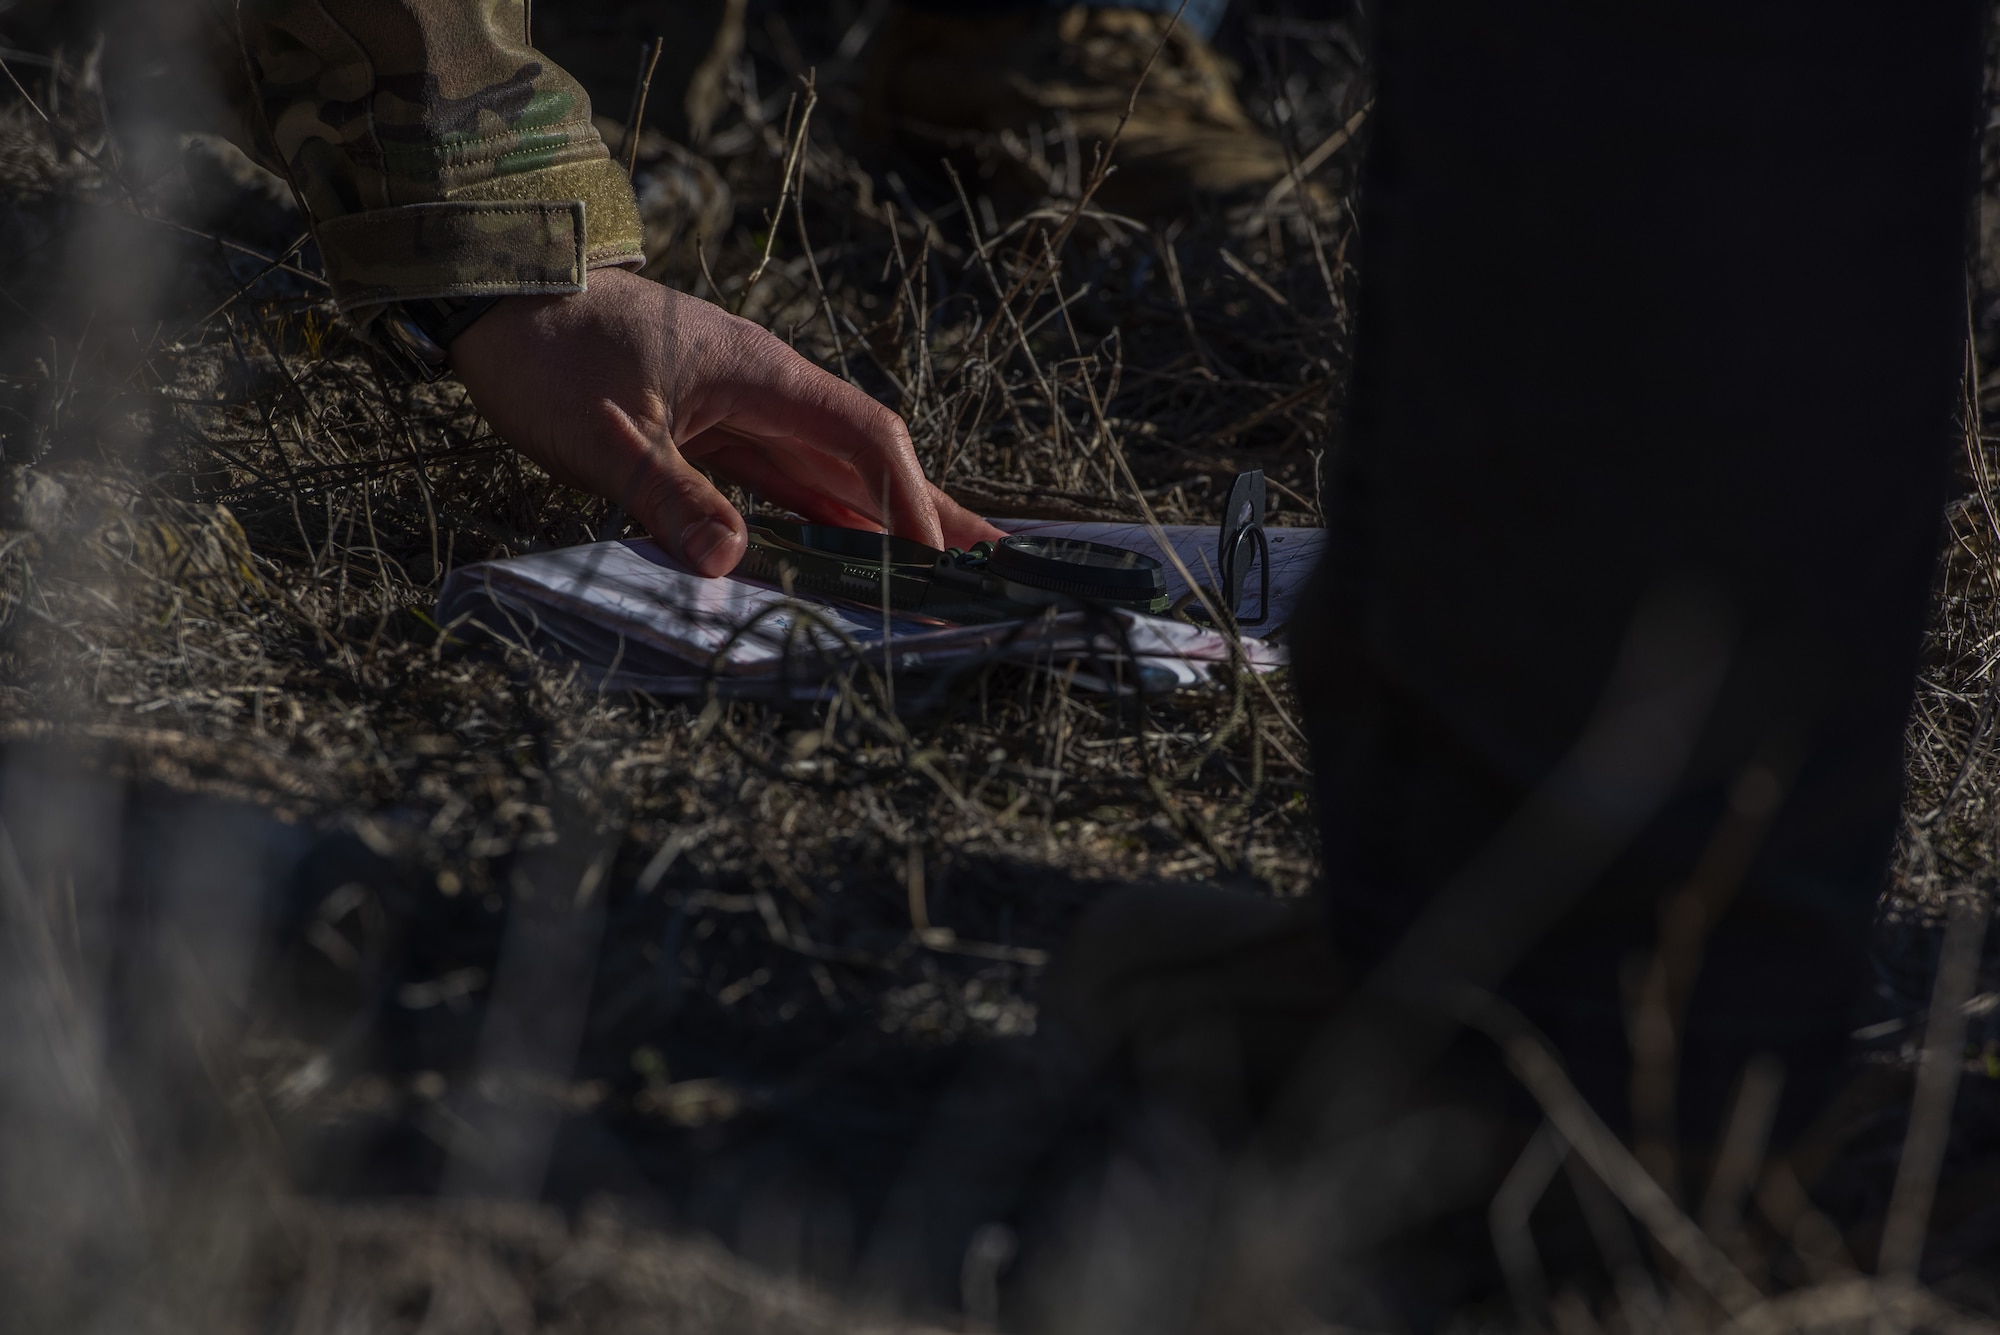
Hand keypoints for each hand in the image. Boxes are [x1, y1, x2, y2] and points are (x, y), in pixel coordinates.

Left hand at [450, 267, 999, 575]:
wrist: (497, 289)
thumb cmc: (547, 349)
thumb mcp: (601, 431)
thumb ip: (666, 494)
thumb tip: (730, 564)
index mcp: (760, 374)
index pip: (863, 437)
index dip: (906, 500)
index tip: (933, 560)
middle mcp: (767, 388)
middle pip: (870, 454)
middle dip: (929, 510)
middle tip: (992, 562)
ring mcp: (744, 407)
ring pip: (834, 469)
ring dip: (886, 518)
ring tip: (944, 566)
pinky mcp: (714, 426)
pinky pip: (788, 478)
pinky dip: (829, 515)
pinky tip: (852, 550)